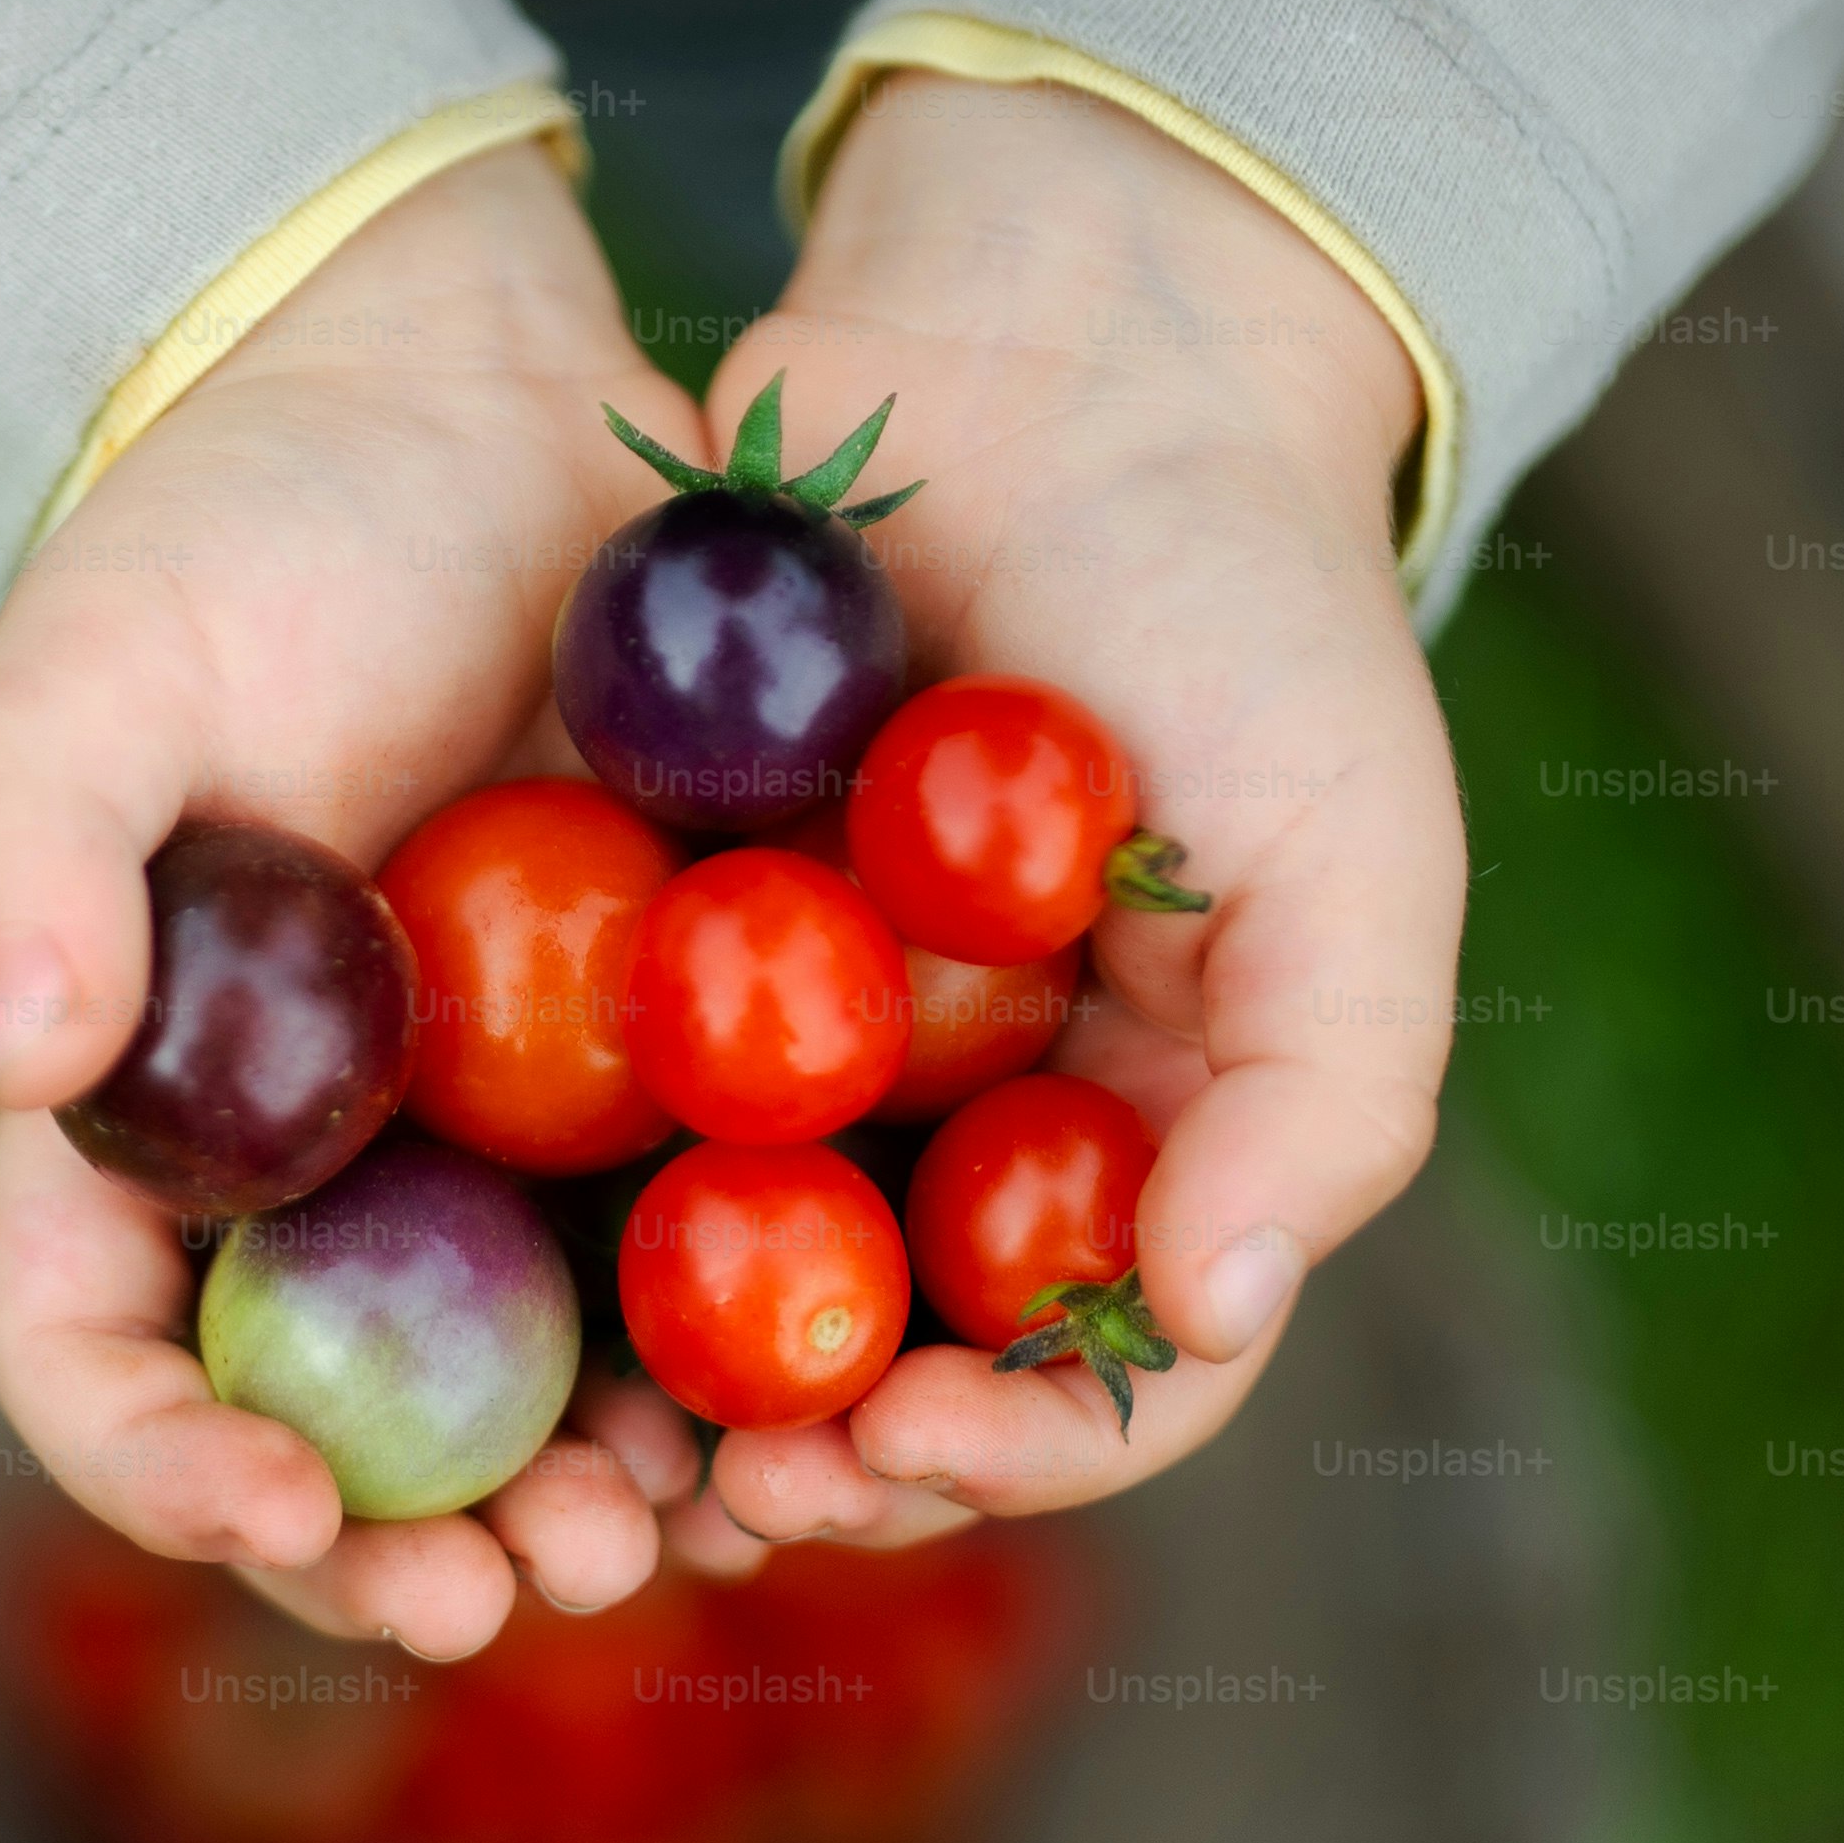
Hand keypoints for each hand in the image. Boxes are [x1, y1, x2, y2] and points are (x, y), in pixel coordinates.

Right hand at [0, 141, 725, 1659]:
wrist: (456, 413)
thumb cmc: (233, 540)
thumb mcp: (91, 665)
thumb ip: (19, 848)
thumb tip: (20, 1054)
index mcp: (140, 1143)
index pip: (97, 1364)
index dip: (166, 1472)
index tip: (282, 1510)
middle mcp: (310, 1199)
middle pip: (331, 1456)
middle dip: (415, 1558)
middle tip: (520, 1582)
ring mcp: (492, 1167)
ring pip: (529, 1413)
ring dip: (591, 1503)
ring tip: (668, 1529)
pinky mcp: (660, 1107)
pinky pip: (699, 1285)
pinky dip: (743, 1370)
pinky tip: (816, 1402)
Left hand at [694, 74, 1453, 1551]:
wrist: (1063, 355)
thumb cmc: (1248, 606)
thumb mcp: (1352, 849)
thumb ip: (1322, 1097)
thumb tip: (1212, 1313)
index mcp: (1142, 1146)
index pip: (1091, 1381)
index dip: (1010, 1453)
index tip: (907, 1445)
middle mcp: (968, 1132)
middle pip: (889, 1374)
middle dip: (815, 1464)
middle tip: (730, 1487)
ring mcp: (809, 1052)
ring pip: (729, 1287)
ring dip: (670, 1392)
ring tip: (606, 1438)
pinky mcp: (663, 948)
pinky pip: (600, 1114)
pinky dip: (557, 1207)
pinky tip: (491, 1258)